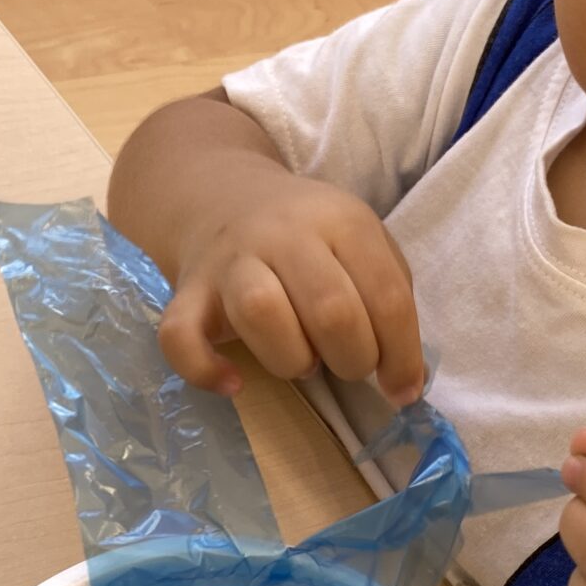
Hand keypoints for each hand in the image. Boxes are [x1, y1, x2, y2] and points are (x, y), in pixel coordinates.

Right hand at [158, 172, 426, 403]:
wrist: (223, 196)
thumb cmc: (310, 238)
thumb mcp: (362, 244)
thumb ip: (389, 299)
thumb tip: (405, 382)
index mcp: (340, 220)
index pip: (387, 296)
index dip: (402, 354)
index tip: (403, 389)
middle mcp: (283, 233)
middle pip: (330, 308)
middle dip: (353, 358)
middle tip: (348, 364)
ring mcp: (229, 261)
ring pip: (261, 312)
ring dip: (293, 359)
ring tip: (303, 362)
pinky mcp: (186, 292)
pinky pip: (180, 336)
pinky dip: (204, 369)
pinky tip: (233, 384)